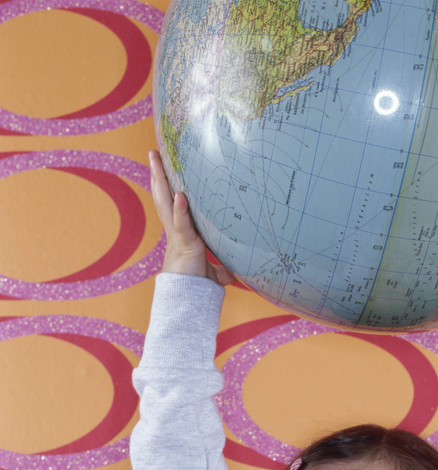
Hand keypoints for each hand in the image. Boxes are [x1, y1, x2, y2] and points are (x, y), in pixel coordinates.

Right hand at [149, 150, 234, 285]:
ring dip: (160, 181)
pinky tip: (179, 195)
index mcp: (181, 232)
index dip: (167, 186)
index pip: (172, 204)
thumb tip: (237, 269)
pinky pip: (182, 224)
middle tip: (152, 152)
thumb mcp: (214, 273)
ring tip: (155, 159)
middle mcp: (176, 230)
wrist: (189, 300)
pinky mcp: (184, 244)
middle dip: (157, 174)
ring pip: (165, 203)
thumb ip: (223, 267)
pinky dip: (180, 210)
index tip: (162, 166)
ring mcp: (177, 235)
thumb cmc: (198, 286)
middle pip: (163, 196)